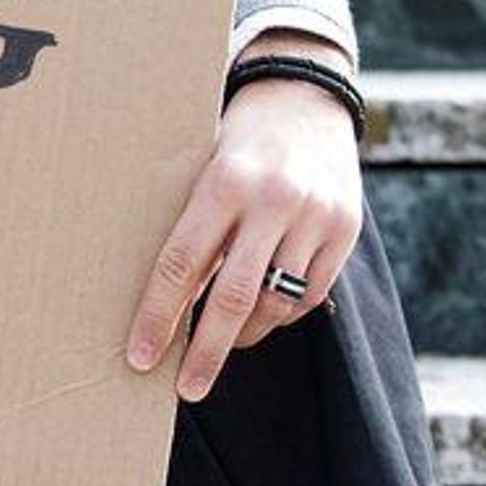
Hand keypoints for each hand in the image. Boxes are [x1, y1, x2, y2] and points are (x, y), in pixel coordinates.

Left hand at [124, 32, 362, 400]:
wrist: (303, 99)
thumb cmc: (231, 139)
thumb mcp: (200, 168)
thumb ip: (189, 226)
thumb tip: (159, 300)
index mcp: (222, 183)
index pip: (181, 265)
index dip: (158, 317)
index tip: (139, 356)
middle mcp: (273, 202)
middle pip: (232, 298)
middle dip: (205, 352)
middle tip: (184, 387)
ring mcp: (316, 218)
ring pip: (275, 303)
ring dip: (243, 334)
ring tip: (220, 345)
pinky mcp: (346, 231)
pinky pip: (309, 295)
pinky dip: (280, 314)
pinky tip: (260, 316)